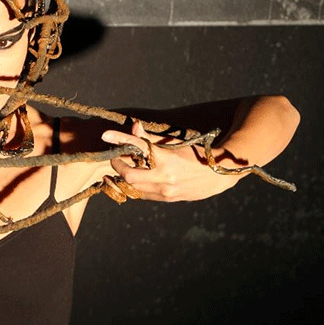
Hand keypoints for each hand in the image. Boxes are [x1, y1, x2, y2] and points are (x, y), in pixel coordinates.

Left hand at [102, 121, 238, 201]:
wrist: (218, 175)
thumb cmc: (195, 153)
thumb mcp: (175, 142)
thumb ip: (151, 137)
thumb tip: (134, 125)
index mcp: (167, 158)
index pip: (138, 146)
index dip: (120, 139)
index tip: (105, 135)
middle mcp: (165, 177)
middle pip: (129, 175)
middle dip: (119, 166)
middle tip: (116, 158)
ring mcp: (165, 190)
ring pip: (134, 187)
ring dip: (125, 177)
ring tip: (124, 167)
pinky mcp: (167, 198)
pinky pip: (143, 194)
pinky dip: (136, 185)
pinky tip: (136, 178)